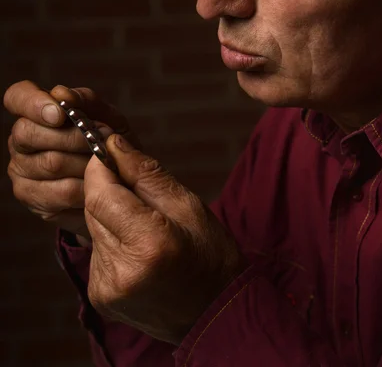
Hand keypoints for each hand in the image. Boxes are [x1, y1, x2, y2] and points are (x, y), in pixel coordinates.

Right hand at [3, 80, 134, 240]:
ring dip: (85, 163)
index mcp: (36, 111)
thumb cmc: (110, 143)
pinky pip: (60, 191)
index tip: (60, 114)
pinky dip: (87, 187)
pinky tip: (98, 183)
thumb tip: (63, 94)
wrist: (121, 181)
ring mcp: (21, 168)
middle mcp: (21, 139)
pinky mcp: (31, 196)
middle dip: (72, 138)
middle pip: (28, 133)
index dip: (34, 103)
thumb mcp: (108, 117)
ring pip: (49, 163)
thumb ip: (86, 101)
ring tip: (105, 163)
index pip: (17, 96)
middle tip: (99, 142)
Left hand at [84, 134, 247, 345]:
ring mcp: (106, 288)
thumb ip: (147, 174)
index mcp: (148, 244)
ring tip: (145, 224)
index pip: (100, 192)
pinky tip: (136, 246)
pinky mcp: (99, 296)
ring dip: (111, 215)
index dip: (101, 168)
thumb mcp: (188, 205)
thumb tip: (113, 144)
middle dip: (109, 189)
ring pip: (92, 227)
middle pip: (93, 208)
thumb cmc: (210, 255)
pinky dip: (112, 239)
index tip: (110, 153)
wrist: (213, 314)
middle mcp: (120, 270)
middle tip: (139, 189)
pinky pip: (96, 250)